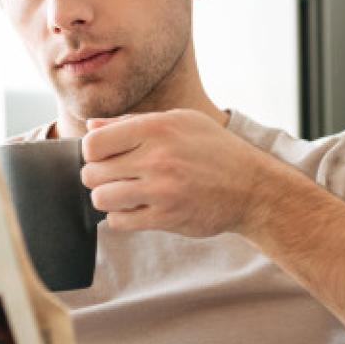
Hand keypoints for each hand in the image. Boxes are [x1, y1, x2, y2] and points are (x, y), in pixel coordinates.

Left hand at [80, 110, 283, 236]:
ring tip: (125, 194)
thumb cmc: (215, 150)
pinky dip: (122, 217)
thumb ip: (132, 122)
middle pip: (92, 173)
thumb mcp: (180, 122)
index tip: (105, 156)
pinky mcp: (166, 217)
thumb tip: (91, 125)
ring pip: (101, 199)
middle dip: (98, 176)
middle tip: (116, 177)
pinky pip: (119, 221)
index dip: (92, 151)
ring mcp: (161, 190)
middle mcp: (157, 158)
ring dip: (108, 198)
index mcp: (156, 128)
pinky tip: (138, 208)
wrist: (252, 186)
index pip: (93, 143)